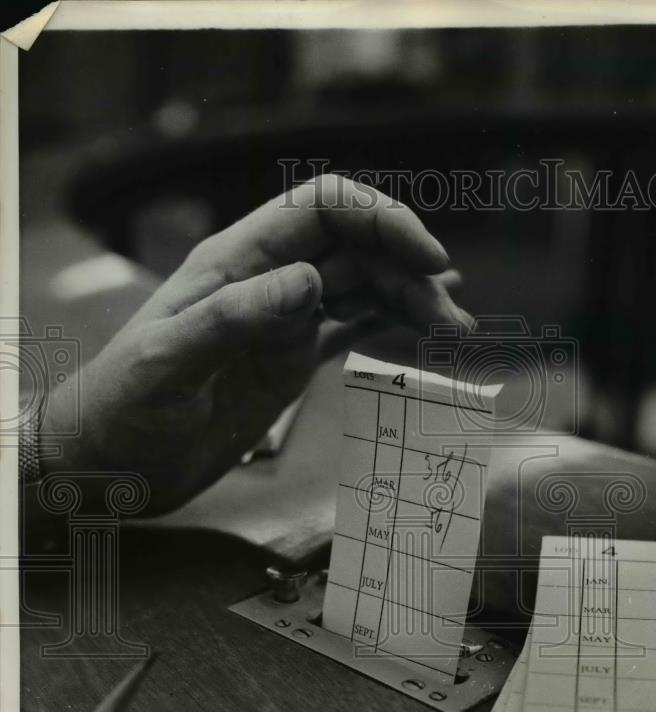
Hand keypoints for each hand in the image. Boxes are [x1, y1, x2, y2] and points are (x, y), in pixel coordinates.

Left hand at [41, 174, 469, 512]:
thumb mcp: (167, 362)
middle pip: (355, 250)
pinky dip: (388, 324)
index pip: (322, 209)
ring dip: (409, 299)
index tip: (428, 258)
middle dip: (409, 270)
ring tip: (452, 330)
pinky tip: (418, 329)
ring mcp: (281, 323)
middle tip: (450, 320)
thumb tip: (310, 280)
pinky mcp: (287, 362)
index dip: (381, 220)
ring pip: (361, 288)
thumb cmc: (123, 410)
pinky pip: (348, 328)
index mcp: (236, 263)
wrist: (109, 464)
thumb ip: (233, 317)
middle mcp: (266, 283)